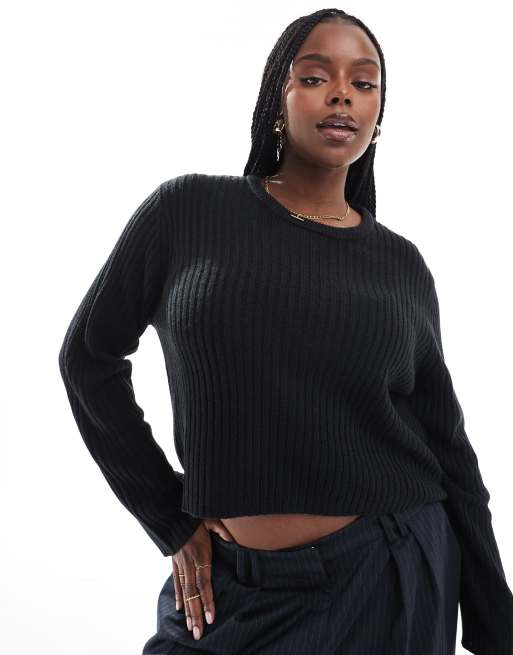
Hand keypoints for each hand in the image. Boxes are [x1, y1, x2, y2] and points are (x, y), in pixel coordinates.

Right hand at [172, 519, 235, 639]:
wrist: (174, 513)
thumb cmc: (197, 517)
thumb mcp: (214, 520)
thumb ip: (224, 532)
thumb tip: (234, 541)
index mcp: (201, 554)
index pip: (204, 582)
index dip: (208, 600)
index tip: (211, 617)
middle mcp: (190, 563)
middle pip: (193, 593)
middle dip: (196, 614)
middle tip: (198, 632)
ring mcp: (181, 563)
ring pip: (184, 591)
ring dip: (187, 610)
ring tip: (189, 627)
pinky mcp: (174, 562)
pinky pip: (176, 581)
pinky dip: (178, 596)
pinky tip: (180, 608)